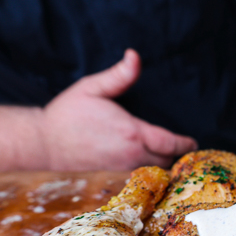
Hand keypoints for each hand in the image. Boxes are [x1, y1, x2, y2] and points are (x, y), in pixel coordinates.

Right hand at [41, 49, 196, 169]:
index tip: (192, 141)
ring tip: (169, 156)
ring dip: (163, 165)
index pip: (171, 144)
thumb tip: (135, 56)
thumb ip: (119, 75)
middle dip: (177, 156)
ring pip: (154, 172)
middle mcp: (131, 155)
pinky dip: (148, 173)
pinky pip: (139, 178)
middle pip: (167, 162)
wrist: (42, 144)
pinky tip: (149, 165)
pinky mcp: (113, 179)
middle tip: (183, 148)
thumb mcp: (92, 88)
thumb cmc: (67, 114)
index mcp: (131, 133)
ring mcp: (122, 170)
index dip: (185, 144)